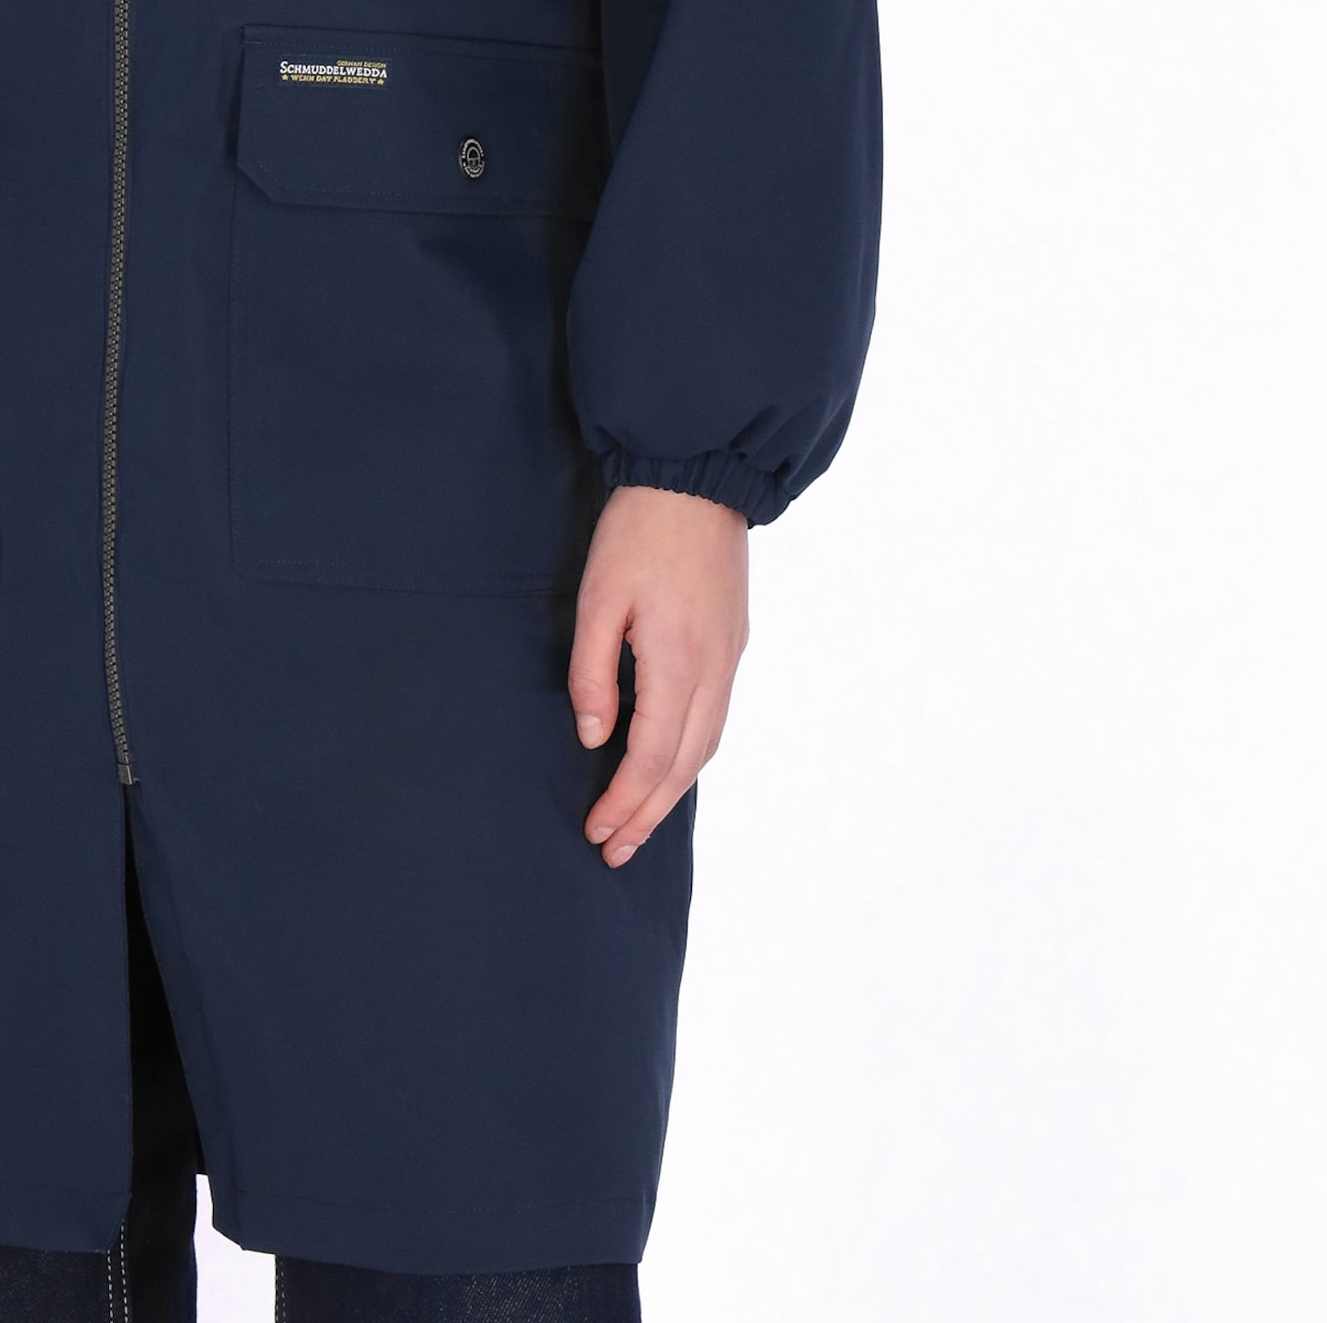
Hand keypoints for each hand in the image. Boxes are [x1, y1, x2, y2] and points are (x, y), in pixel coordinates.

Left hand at [570, 483, 748, 866]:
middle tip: (615, 851)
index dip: (623, 802)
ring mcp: (731, 656)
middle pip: (685, 765)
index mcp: (678, 662)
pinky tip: (670, 763)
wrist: (697, 475)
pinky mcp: (733, 640)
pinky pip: (716, 717)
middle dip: (649, 814)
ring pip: (707, 745)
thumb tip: (593, 737)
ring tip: (640, 822)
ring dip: (672, 790)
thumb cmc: (638, 532)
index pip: (651, 757)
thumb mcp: (597, 598)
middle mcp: (715, 669)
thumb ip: (593, 672)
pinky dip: (691, 754)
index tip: (596, 833)